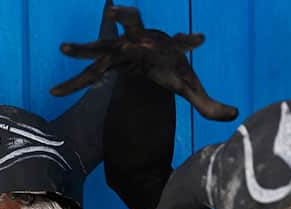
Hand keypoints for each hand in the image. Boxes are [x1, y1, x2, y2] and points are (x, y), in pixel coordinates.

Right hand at [51, 5, 237, 120]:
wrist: (147, 54)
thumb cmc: (171, 67)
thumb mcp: (190, 87)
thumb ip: (210, 104)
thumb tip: (235, 115)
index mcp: (162, 45)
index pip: (177, 41)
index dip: (188, 40)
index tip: (199, 39)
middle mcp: (138, 42)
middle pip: (130, 31)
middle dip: (123, 20)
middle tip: (115, 10)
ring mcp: (118, 51)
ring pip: (100, 48)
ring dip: (84, 49)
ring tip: (65, 48)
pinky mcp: (105, 65)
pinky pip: (87, 76)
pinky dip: (73, 84)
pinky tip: (55, 92)